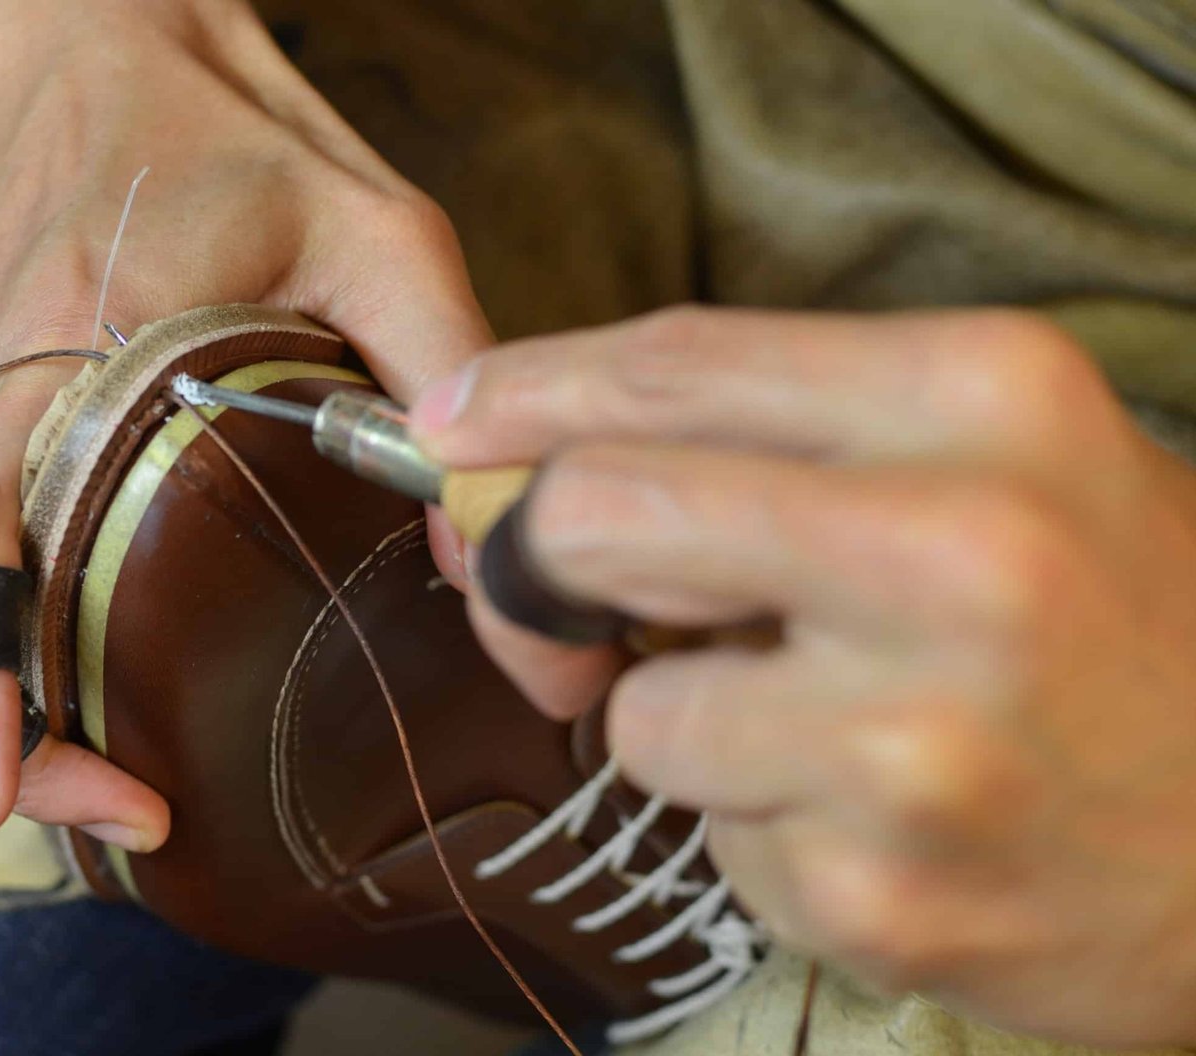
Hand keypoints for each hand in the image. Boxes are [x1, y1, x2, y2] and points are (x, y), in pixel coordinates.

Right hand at [0, 0, 490, 851]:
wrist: (92, 46)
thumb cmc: (225, 133)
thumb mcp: (380, 232)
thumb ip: (445, 376)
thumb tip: (481, 542)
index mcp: (49, 360)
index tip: (5, 794)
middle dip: (3, 745)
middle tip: (128, 813)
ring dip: (5, 703)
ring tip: (119, 772)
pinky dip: (6, 638)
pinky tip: (97, 676)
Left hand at [411, 307, 1195, 1045]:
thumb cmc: (1127, 619)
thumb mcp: (1004, 455)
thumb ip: (791, 435)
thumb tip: (552, 455)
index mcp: (983, 401)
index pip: (675, 367)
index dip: (529, 390)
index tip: (453, 417)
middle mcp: (953, 556)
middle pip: (599, 518)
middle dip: (548, 561)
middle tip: (584, 603)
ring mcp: (912, 741)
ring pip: (636, 716)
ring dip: (694, 722)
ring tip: (831, 728)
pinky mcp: (881, 892)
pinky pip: (716, 836)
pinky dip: (765, 824)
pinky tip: (883, 817)